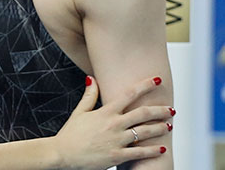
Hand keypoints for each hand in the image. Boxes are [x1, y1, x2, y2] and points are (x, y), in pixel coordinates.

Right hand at [53, 76, 172, 169]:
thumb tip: (92, 78)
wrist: (62, 154)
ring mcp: (116, 140)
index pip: (129, 94)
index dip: (145, 85)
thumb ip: (89, 95)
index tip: (157, 80)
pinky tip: (161, 148)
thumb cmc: (70, 134)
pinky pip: (140, 152)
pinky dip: (153, 150)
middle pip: (143, 113)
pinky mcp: (117, 155)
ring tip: (169, 125)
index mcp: (105, 112)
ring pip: (145, 132)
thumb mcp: (79, 112)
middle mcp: (113, 124)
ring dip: (160, 128)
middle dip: (159, 110)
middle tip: (171, 109)